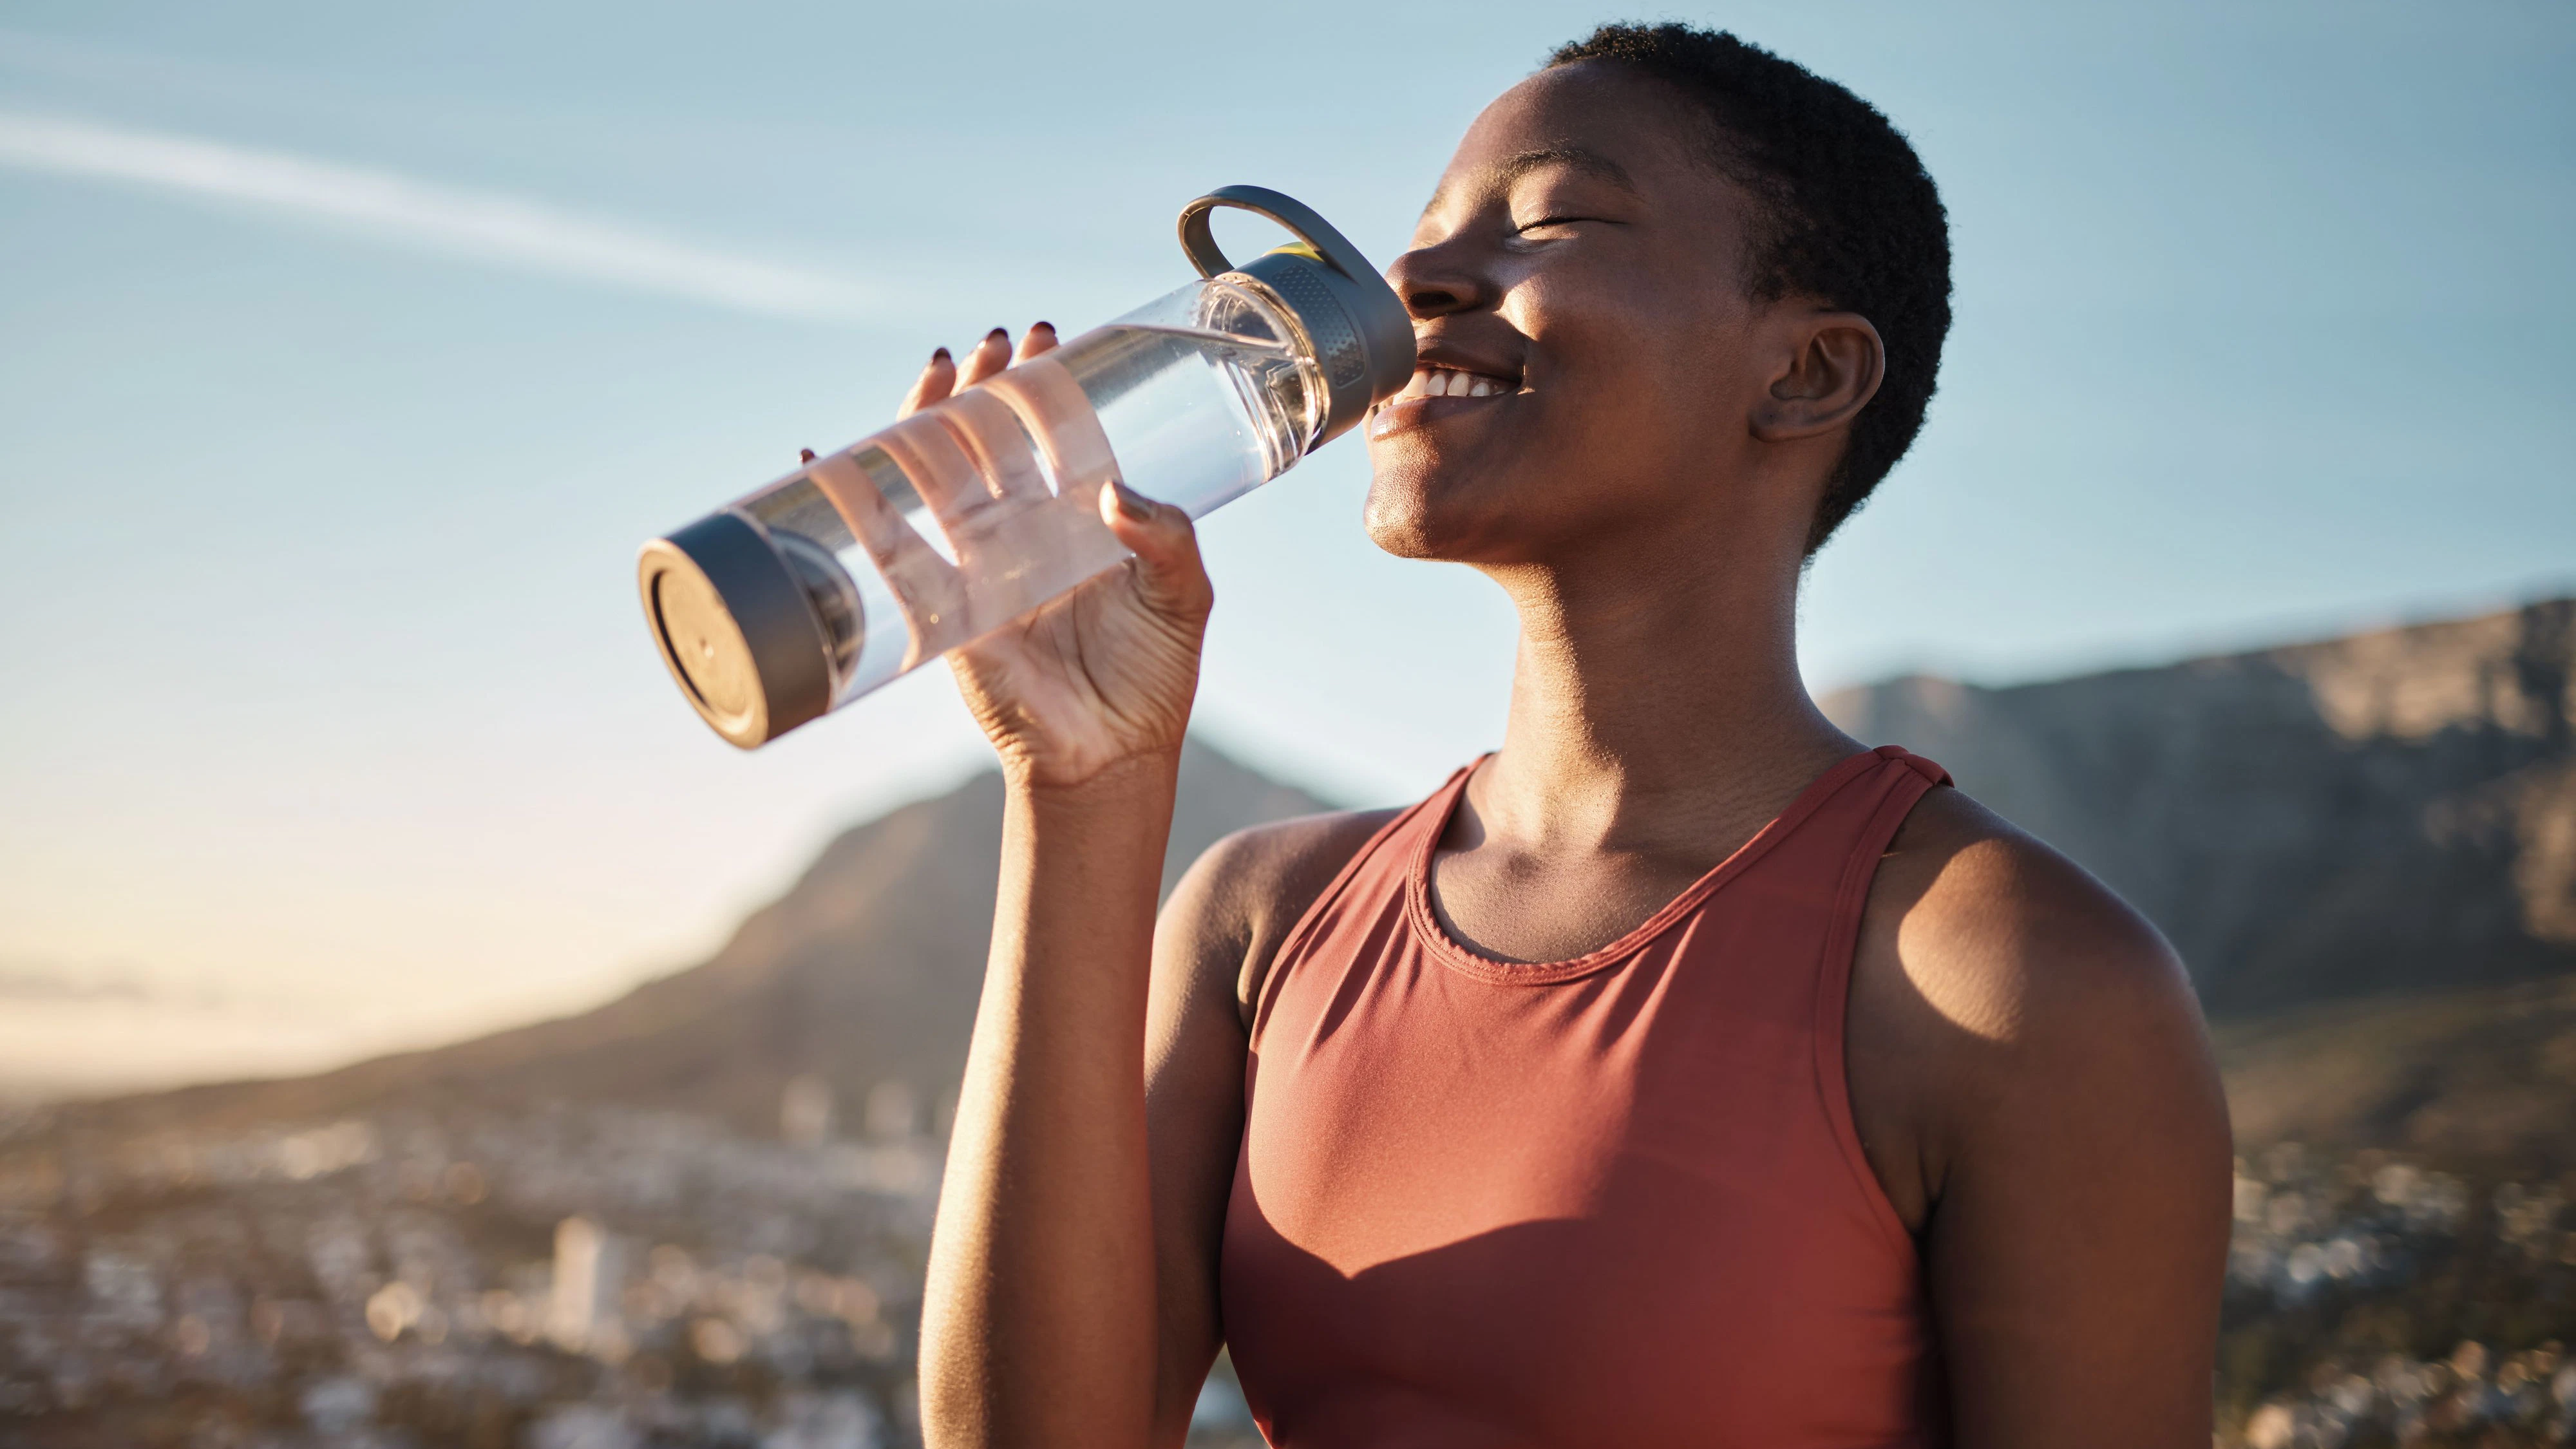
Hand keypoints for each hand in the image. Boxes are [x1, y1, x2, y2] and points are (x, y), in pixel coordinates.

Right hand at [899, 325, 1213, 791]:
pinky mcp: (942, 605)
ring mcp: (978, 562)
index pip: (1054, 432)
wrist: (1110, 755)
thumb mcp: (1184, 596)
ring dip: (926, 422)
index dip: (1045, 383)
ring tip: (935, 373)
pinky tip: (824, 458)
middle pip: (989, 439)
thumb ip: (1168, 539)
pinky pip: (890, 549)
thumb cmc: (1153, 676)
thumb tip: (1114, 491)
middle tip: (990, 346)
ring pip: (939, 476)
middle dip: (985, 387)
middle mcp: (1026, 530)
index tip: (1047, 339)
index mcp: (1080, 518)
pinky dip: (853, 504)